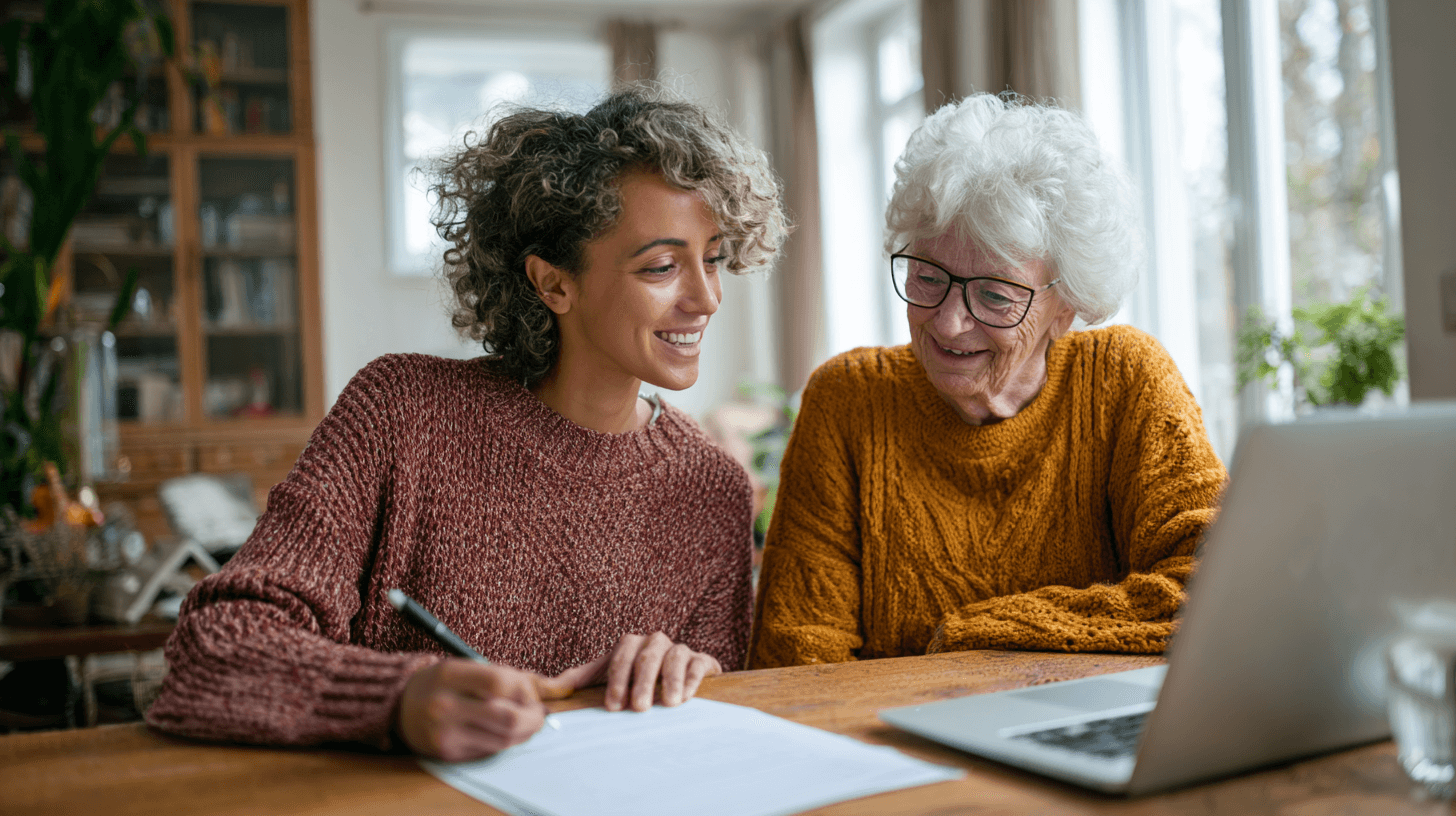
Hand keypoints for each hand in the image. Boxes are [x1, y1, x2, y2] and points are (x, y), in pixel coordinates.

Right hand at [395, 659, 547, 760]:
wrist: (399, 707)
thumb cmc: (440, 684)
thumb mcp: (463, 666)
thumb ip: (500, 676)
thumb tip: (537, 696)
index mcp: (450, 675)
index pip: (501, 684)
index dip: (525, 691)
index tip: (530, 694)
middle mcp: (445, 706)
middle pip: (508, 718)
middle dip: (533, 718)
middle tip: (538, 715)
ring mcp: (446, 733)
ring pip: (503, 740)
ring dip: (523, 733)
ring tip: (524, 723)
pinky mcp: (448, 754)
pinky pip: (489, 751)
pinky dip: (503, 742)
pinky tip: (502, 732)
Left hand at [550, 632, 721, 712]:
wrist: (676, 685)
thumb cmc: (635, 684)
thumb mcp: (608, 680)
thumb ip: (583, 681)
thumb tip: (552, 687)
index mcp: (631, 645)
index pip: (621, 656)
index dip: (616, 680)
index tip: (613, 706)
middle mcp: (655, 643)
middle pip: (647, 656)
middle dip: (642, 682)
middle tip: (639, 707)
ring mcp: (680, 650)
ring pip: (675, 656)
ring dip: (671, 680)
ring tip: (669, 704)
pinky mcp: (702, 661)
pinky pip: (698, 664)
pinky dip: (692, 679)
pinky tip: (687, 697)